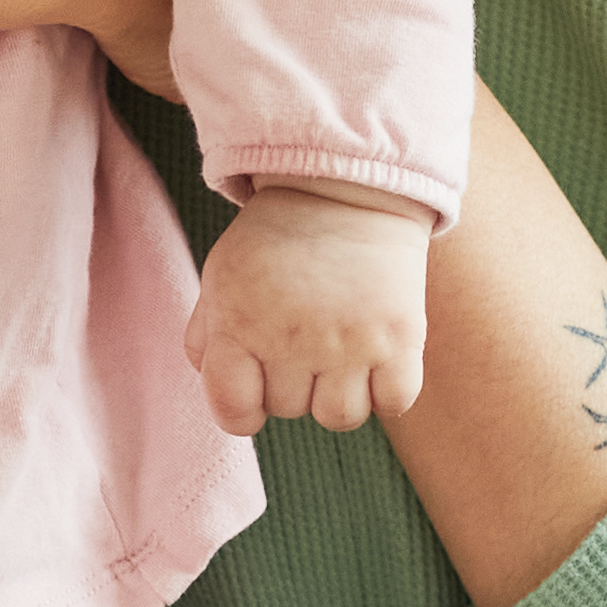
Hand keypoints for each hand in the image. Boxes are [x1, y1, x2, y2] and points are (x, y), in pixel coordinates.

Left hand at [185, 181, 434, 436]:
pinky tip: (378, 358)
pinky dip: (387, 391)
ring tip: (341, 355)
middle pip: (290, 410)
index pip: (234, 412)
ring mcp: (349, 341)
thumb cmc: (278, 238)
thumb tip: (220, 391)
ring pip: (341, 417)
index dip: (244, 409)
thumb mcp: (222, 275)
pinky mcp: (400, 337)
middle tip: (304, 340)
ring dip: (339, 394)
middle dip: (294, 384)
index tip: (258, 386)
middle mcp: (291, 338)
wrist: (347, 189)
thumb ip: (206, 337)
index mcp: (239, 324)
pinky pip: (394, 402)